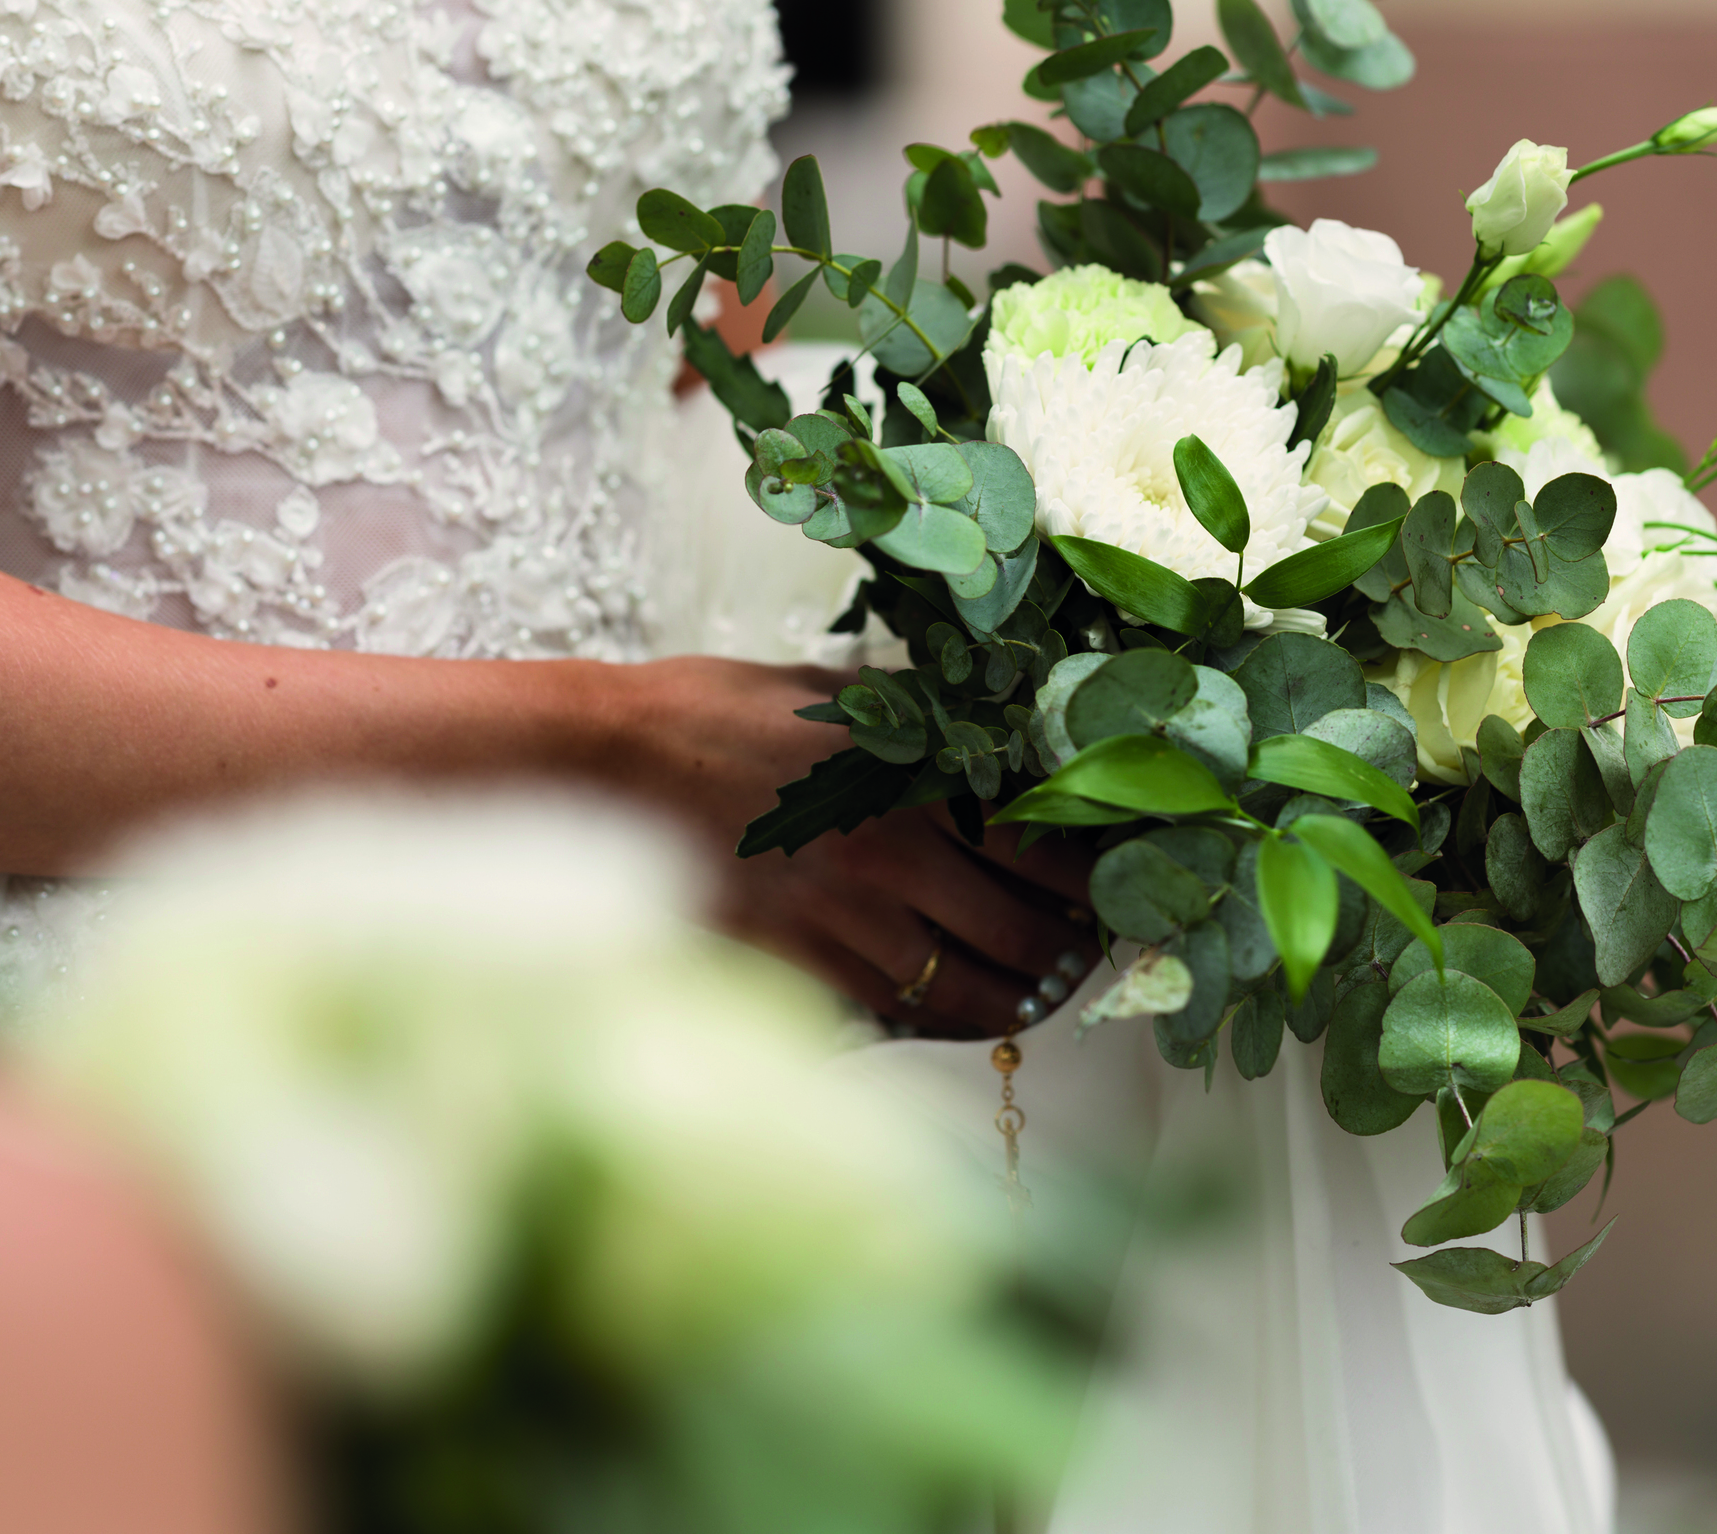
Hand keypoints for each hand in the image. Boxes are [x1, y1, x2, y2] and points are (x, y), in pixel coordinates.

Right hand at [596, 656, 1096, 1038]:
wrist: (605, 763)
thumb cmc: (714, 713)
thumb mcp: (833, 697)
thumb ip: (914, 727)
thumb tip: (990, 748)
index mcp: (913, 775)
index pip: (1042, 848)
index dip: (1091, 885)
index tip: (1111, 895)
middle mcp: (892, 853)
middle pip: (1020, 935)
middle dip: (1065, 956)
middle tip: (1083, 958)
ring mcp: (841, 918)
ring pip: (963, 992)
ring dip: (1010, 1001)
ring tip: (1033, 997)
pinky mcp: (791, 965)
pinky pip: (886, 1014)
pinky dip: (926, 1018)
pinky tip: (941, 1009)